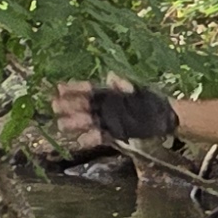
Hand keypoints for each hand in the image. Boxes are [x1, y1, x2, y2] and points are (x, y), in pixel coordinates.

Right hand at [56, 76, 174, 143]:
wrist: (163, 117)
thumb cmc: (149, 100)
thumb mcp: (136, 89)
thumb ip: (123, 84)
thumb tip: (111, 77)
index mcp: (107, 93)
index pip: (87, 90)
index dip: (73, 88)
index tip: (59, 88)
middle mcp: (103, 107)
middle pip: (82, 106)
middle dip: (68, 106)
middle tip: (55, 107)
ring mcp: (106, 121)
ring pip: (86, 122)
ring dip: (74, 123)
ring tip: (62, 125)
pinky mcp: (112, 133)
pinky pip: (98, 136)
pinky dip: (90, 139)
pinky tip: (81, 141)